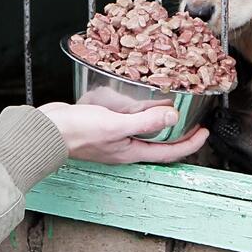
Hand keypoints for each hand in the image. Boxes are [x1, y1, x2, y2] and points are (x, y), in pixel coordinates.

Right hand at [38, 98, 208, 163]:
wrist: (46, 130)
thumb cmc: (77, 132)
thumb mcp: (115, 125)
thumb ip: (145, 122)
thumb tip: (173, 118)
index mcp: (131, 152)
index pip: (169, 152)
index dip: (190, 143)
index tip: (204, 131)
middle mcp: (124, 147)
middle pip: (159, 143)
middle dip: (177, 131)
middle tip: (191, 117)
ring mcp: (113, 137)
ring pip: (143, 131)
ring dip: (158, 120)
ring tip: (169, 105)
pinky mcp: (102, 125)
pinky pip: (128, 120)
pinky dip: (137, 111)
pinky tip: (135, 99)